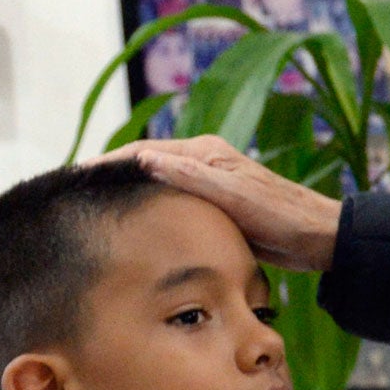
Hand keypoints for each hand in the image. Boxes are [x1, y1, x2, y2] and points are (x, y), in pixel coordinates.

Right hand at [89, 136, 340, 270]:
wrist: (318, 237)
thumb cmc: (281, 216)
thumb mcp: (234, 197)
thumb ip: (191, 177)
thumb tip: (145, 159)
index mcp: (205, 153)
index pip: (142, 152)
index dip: (106, 164)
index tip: (74, 176)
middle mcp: (203, 162)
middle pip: (144, 164)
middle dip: (109, 175)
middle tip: (72, 192)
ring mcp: (209, 183)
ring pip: (156, 183)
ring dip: (126, 190)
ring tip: (92, 206)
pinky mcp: (216, 204)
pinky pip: (171, 200)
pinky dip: (148, 205)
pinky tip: (133, 222)